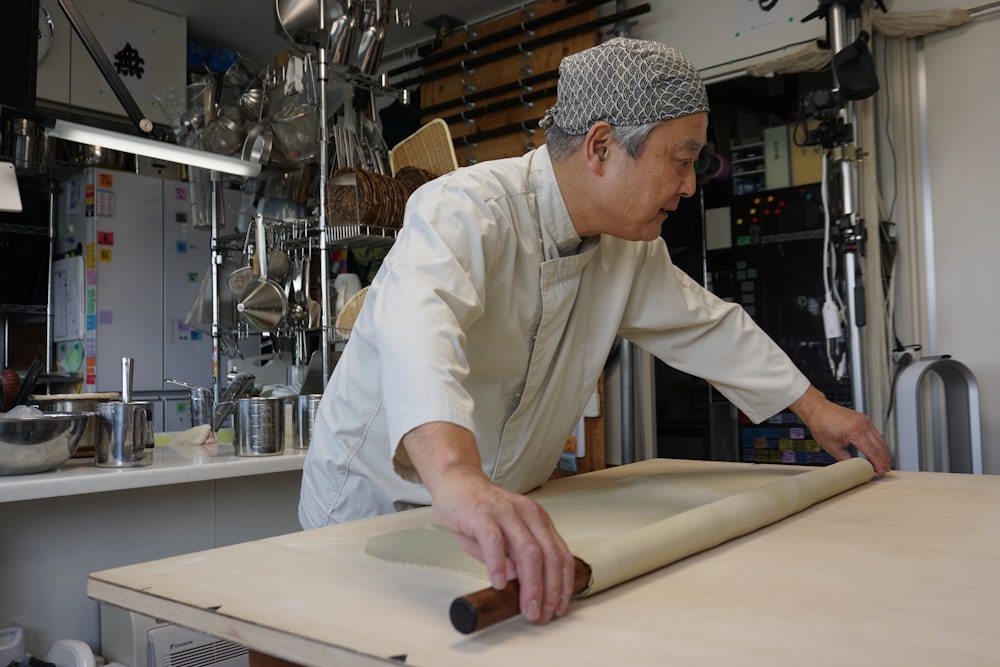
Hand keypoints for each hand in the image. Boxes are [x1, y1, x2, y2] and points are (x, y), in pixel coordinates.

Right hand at [401, 422, 575, 623]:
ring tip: (527, 607)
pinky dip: (499, 565)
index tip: (559, 606)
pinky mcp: (482, 514)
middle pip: (549, 555)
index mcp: (538, 519)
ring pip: (529, 551)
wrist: (456, 481)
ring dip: (531, 584)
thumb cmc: (479, 511)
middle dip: (550, 590)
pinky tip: (499, 583)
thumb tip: (524, 584)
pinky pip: (494, 542)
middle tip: (542, 614)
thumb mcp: (504, 535)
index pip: (561, 553)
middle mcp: (527, 514)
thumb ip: (514, 558)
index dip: (563, 583)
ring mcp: (505, 513)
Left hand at [789, 386, 890, 475]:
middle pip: (880, 446)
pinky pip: (876, 433)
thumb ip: (845, 459)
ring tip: (883, 463)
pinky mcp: (863, 419)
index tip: (880, 472)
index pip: (873, 451)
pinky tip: (878, 450)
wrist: (817, 409)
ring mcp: (864, 420)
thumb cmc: (821, 424)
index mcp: (855, 432)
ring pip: (880, 439)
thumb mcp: (831, 447)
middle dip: (884, 459)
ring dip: (883, 452)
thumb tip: (855, 467)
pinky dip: (879, 443)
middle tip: (884, 470)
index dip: (878, 464)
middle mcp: (863, 425)